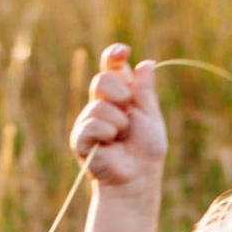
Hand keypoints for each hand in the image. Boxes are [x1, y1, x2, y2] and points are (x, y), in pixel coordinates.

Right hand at [69, 45, 166, 189]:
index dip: (114, 56)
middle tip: (129, 112)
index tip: (123, 53)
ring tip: (122, 137)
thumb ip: (145, 91)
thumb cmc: (145, 151)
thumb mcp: (150, 116)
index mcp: (120, 95)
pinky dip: (106, 133)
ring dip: (118, 121)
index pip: (112, 67)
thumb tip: (146, 63)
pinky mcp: (80, 138)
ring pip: (99, 104)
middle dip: (120, 92)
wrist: (137, 178)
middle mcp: (101, 104)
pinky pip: (91, 124)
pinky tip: (110, 144)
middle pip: (103, 78)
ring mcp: (88, 120)